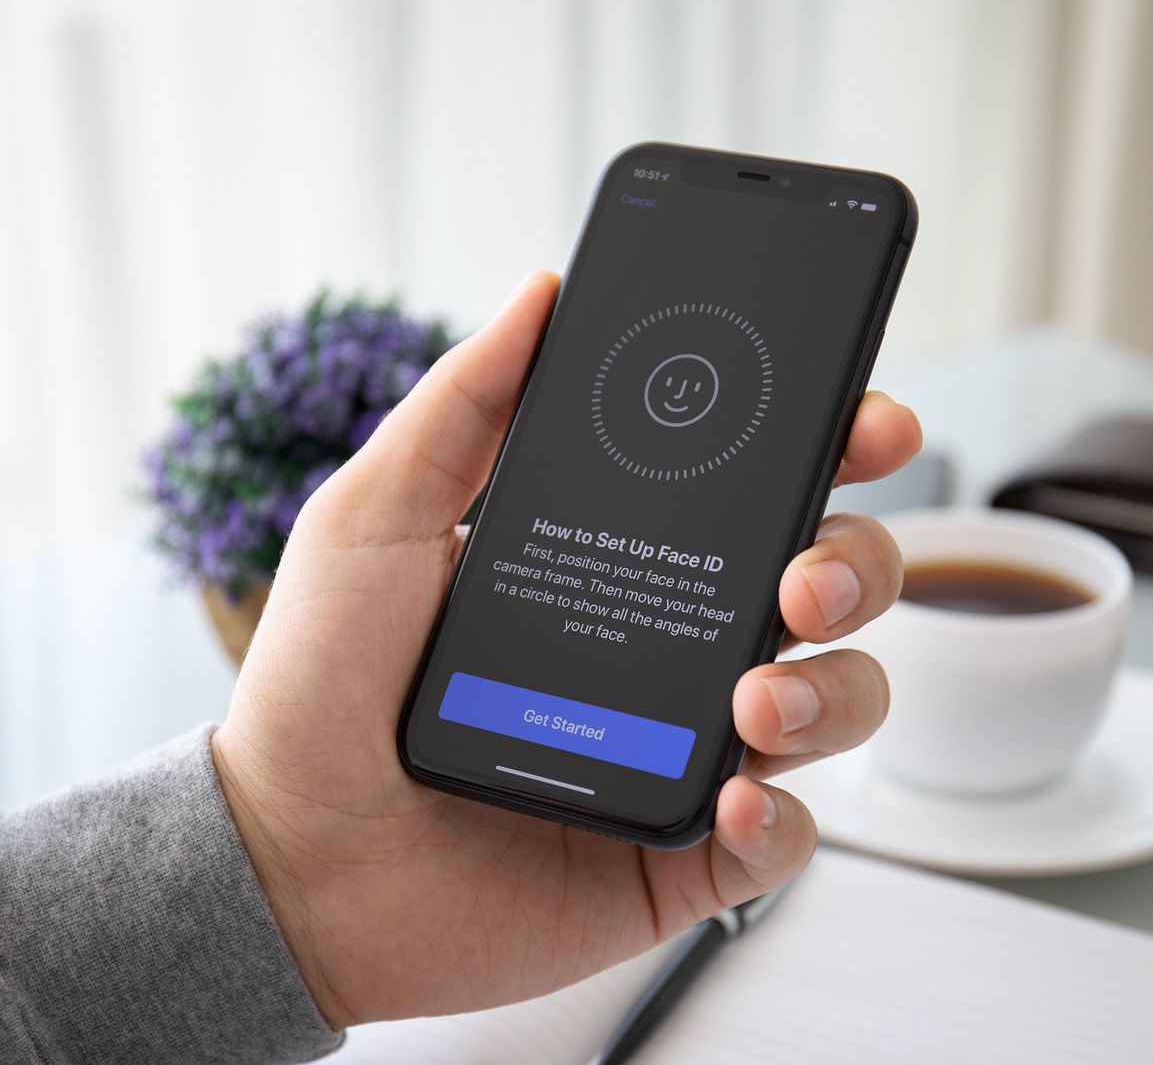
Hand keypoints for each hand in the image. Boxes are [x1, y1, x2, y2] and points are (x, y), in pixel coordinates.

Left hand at [211, 272, 920, 1026]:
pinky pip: (782, 834)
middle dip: (855, 561)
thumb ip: (463, 405)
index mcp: (618, 553)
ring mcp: (683, 749)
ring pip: (835, 699)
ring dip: (834, 688)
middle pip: (828, 581)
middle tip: (804, 573)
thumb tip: (543, 291)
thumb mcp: (373, 518)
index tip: (862, 420)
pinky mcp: (681, 852)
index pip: (756, 485)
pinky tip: (734, 796)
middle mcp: (669, 643)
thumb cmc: (319, 684)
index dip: (831, 446)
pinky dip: (781, 815)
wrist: (290, 860)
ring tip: (757, 697)